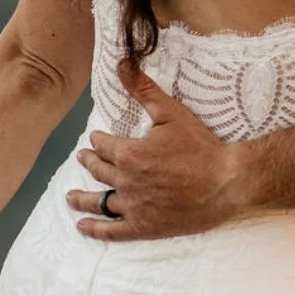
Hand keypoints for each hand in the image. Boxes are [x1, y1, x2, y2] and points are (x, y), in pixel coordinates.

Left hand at [67, 62, 253, 240]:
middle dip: (90, 162)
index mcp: (130, 153)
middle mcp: (125, 181)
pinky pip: (112, 231)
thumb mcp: (171, 112)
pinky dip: (95, 229)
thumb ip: (144, 89)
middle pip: (100, 171)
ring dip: (82, 198)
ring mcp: (133, 207)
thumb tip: (122, 64)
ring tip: (70, 196)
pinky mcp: (142, 227)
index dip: (99, 140)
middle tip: (82, 157)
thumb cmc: (198, 146)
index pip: (105, 145)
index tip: (95, 138)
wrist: (223, 182)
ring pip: (99, 202)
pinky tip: (83, 226)